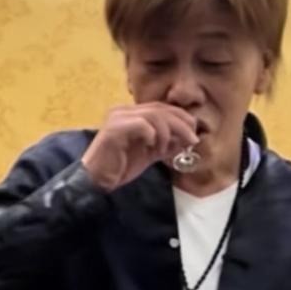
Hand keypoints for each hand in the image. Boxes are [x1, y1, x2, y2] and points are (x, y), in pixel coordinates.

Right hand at [82, 103, 199, 190]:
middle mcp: (124, 111)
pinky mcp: (114, 130)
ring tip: (164, 150)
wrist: (97, 181)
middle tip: (192, 140)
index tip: (193, 134)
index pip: (162, 108)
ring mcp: (118, 118)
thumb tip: (188, 138)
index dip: (181, 118)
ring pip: (153, 116)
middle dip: (181, 125)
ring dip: (167, 134)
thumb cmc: (120, 168)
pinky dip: (152, 135)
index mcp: (132, 114)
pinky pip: (140, 125)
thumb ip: (167, 144)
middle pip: (160, 109)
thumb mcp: (150, 154)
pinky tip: (152, 148)